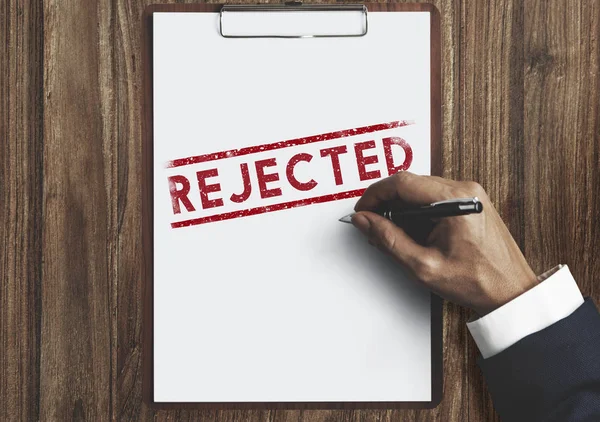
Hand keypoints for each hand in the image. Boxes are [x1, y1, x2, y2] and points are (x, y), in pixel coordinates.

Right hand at [352, 171, 537, 314]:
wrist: (511, 292)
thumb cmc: (478, 282)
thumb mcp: (423, 266)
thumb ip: (388, 240)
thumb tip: (364, 221)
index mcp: (455, 200)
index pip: (402, 182)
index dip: (375, 195)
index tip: (362, 211)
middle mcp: (465, 190)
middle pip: (410, 184)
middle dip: (386, 204)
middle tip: (373, 227)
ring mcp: (470, 195)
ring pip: (420, 191)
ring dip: (401, 210)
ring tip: (394, 236)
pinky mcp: (471, 203)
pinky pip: (434, 198)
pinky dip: (417, 213)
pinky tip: (413, 234)